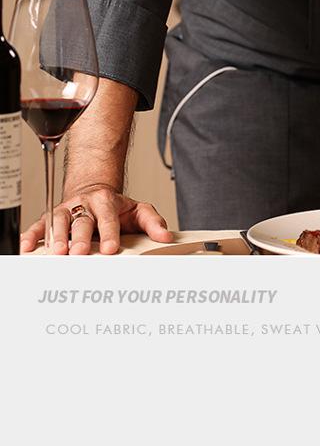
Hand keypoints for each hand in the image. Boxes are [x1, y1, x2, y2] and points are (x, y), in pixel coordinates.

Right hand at [20, 184, 173, 254]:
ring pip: (59, 222)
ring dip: (56, 238)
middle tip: (79, 253)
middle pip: (81, 221)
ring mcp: (67, 210)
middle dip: (80, 238)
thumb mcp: (138, 209)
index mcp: (106, 202)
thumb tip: (166, 237)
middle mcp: (84, 205)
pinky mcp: (52, 217)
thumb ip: (152, 222)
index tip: (111, 249)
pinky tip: (28, 247)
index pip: (108, 218)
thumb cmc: (115, 207)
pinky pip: (40, 225)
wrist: (94, 191)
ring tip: (56, 254)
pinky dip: (32, 236)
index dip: (109, 233)